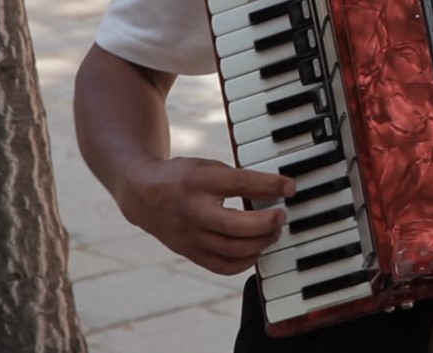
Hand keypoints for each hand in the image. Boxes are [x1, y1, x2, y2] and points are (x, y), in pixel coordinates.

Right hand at [116, 156, 294, 274]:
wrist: (143, 195)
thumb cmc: (185, 177)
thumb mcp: (209, 166)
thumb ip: (238, 178)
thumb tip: (278, 191)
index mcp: (198, 181)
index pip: (239, 183)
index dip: (269, 185)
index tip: (289, 186)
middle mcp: (192, 211)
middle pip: (236, 225)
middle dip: (266, 223)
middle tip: (282, 215)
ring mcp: (190, 236)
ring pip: (232, 250)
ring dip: (261, 243)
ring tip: (274, 232)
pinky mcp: (190, 253)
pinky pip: (223, 266)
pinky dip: (246, 262)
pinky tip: (257, 250)